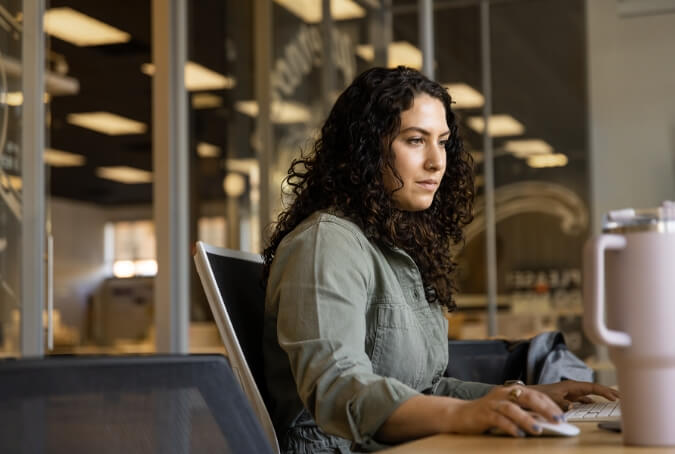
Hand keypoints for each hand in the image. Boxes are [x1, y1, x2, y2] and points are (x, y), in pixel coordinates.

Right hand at [447, 385, 563, 437]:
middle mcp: (502, 394)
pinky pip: (498, 419)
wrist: (460, 415)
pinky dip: (509, 427)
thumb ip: (523, 413)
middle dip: (543, 408)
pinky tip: (518, 434)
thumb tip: (547, 423)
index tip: (563, 416)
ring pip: (511, 408)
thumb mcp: (507, 411)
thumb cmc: (487, 414)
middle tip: (558, 420)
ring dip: (527, 418)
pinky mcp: (483, 414)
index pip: (534, 394)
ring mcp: (492, 403)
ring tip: (538, 430)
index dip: (549, 404)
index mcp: (510, 391)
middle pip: (525, 397)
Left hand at [530, 380, 619, 409]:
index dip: (604, 391)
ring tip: (612, 401)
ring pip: (589, 395)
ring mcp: (571, 392)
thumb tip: (573, 407)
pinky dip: (590, 402)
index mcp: (571, 385)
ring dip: (600, 397)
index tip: (615, 396)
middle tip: (621, 397)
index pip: (592, 387)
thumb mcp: (552, 398)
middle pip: (594, 389)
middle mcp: (573, 387)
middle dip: (607, 392)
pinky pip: (583, 400)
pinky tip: (595, 406)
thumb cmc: (539, 394)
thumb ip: (562, 403)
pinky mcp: (568, 398)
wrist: (529, 394)